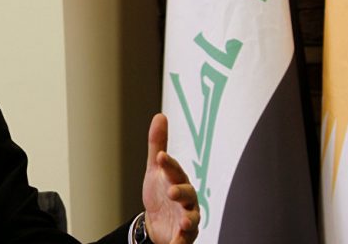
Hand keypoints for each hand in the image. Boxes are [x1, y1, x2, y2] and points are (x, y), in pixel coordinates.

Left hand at [142, 113, 199, 243]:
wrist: (157, 222)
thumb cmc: (160, 193)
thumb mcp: (155, 169)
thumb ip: (157, 144)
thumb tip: (160, 116)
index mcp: (179, 181)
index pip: (175, 171)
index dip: (169, 164)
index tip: (160, 157)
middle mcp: (187, 200)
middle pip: (188, 195)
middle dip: (181, 192)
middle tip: (171, 191)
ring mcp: (187, 219)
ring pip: (193, 219)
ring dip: (188, 220)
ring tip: (183, 222)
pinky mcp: (184, 236)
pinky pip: (185, 240)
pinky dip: (182, 241)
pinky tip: (177, 241)